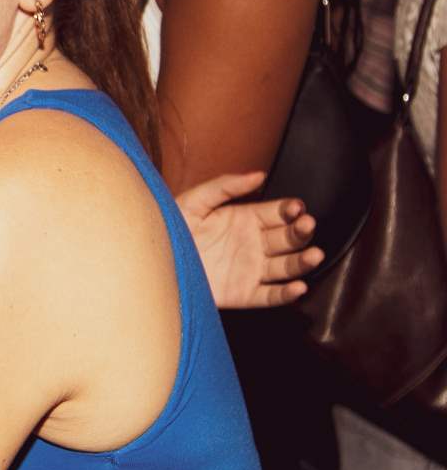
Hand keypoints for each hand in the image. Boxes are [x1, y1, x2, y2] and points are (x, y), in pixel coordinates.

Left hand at [177, 171, 323, 309]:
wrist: (155, 262)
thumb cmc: (173, 227)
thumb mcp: (194, 201)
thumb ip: (225, 186)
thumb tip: (259, 174)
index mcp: (247, 218)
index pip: (277, 213)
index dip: (289, 210)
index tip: (297, 207)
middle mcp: (255, 244)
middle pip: (287, 238)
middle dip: (301, 231)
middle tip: (307, 225)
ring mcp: (252, 269)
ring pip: (286, 266)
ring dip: (302, 261)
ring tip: (315, 255)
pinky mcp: (244, 294)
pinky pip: (270, 295)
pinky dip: (286, 293)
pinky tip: (299, 287)